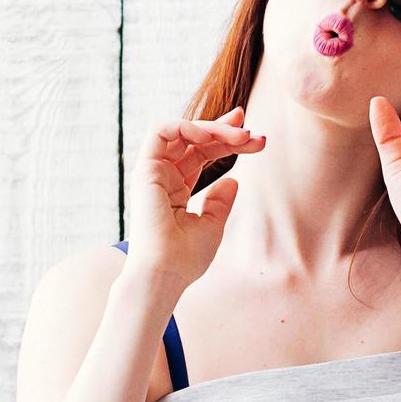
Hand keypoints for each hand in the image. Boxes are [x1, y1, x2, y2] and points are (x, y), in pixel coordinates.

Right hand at [125, 106, 265, 290]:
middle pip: (195, 140)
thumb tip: (232, 180)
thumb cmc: (185, 258)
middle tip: (252, 132)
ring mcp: (154, 172)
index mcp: (176, 189)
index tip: (255, 138)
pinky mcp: (145, 169)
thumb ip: (219, 202)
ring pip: (181, 131)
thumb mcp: (212, 226)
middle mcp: (164, 176)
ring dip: (212, 127)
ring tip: (240, 136)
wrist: (165, 274)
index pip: (202, 153)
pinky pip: (160, 131)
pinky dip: (186, 126)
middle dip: (225, 130)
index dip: (226, 140)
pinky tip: (210, 136)